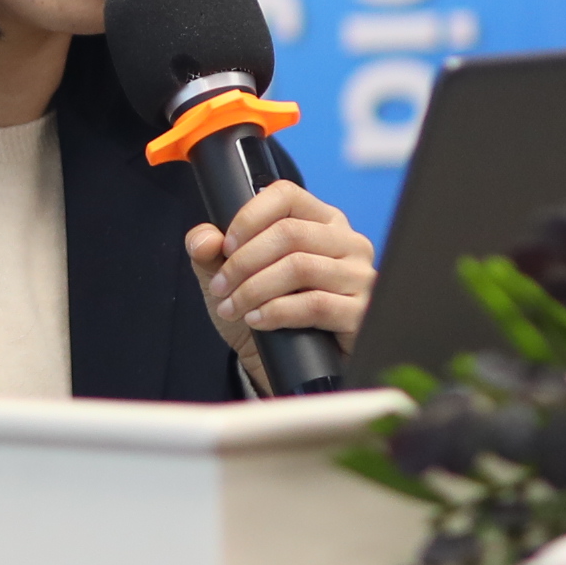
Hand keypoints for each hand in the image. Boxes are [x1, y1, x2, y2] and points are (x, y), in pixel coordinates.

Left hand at [185, 181, 375, 376]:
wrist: (294, 369)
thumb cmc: (270, 314)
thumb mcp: (233, 280)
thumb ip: (211, 254)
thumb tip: (204, 239)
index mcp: (320, 220)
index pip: (286, 195)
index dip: (249, 217)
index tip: (225, 246)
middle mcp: (347, 241)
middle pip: (288, 233)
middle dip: (243, 262)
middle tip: (220, 287)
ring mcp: (359, 276)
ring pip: (299, 267)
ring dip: (254, 289)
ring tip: (232, 307)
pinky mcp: (361, 311)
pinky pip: (315, 304)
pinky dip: (277, 311)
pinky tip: (257, 320)